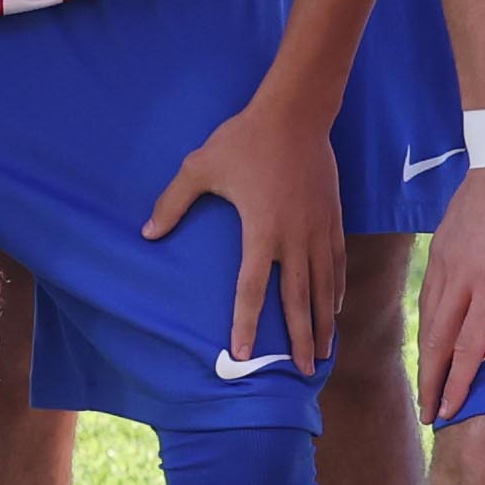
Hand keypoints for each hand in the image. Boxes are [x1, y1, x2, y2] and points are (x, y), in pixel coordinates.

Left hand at [145, 84, 344, 372]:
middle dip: (301, 339)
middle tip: (304, 372)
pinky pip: (337, 262)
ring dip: (324, 322)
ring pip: (323, 286)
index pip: (252, 288)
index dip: (247, 323)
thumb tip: (147, 233)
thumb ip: (173, 202)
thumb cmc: (244, 139)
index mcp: (261, 229)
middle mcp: (294, 236)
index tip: (245, 353)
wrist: (297, 112)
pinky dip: (336, 289)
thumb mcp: (200, 167)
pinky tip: (336, 307)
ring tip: (324, 353)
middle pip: (298, 299)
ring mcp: (317, 228)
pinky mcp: (332, 217)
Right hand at [418, 160, 484, 423]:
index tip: (448, 410)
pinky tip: (428, 337)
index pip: (469, 345)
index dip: (457, 382)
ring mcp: (445, 263)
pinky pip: (426, 296)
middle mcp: (461, 278)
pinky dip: (425, 324)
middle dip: (431, 381)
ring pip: (427, 319)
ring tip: (425, 385)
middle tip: (427, 415)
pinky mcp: (439, 249)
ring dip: (425, 356)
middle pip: (438, 341)